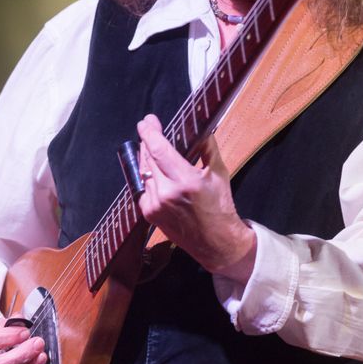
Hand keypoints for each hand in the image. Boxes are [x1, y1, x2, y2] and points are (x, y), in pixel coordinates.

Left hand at [137, 114, 255, 280]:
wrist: (216, 242)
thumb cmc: (220, 207)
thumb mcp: (219, 173)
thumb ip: (207, 147)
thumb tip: (201, 127)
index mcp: (186, 181)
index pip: (159, 150)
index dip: (150, 133)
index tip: (147, 121)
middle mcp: (167, 193)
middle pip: (148, 158)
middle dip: (147, 141)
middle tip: (149, 128)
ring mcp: (155, 205)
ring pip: (143, 172)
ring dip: (146, 157)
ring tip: (151, 147)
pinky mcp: (149, 214)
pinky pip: (142, 187)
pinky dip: (146, 175)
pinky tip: (152, 169)